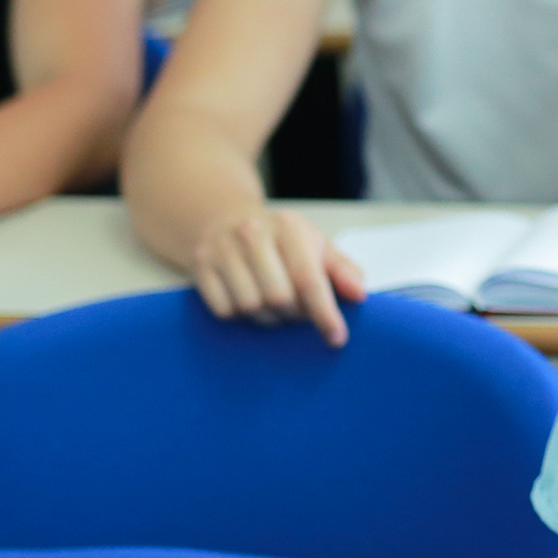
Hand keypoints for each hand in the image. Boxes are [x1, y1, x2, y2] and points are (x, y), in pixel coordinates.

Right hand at [187, 207, 365, 345]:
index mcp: (288, 228)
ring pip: (250, 307)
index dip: (324, 312)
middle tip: (298, 311)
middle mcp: (251, 234)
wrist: (221, 220)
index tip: (336, 337)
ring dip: (268, 317)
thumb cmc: (276, 239)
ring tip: (274, 306)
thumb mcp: (314, 245)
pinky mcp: (199, 268)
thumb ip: (342, 269)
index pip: (308, 278)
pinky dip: (240, 315)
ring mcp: (221, 250)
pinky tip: (247, 300)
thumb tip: (358, 294)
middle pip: (279, 298)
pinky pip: (224, 311)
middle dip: (294, 314)